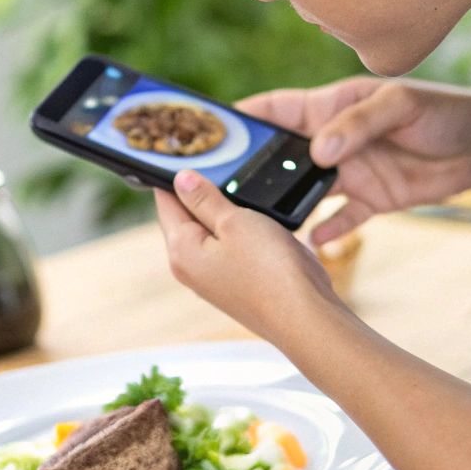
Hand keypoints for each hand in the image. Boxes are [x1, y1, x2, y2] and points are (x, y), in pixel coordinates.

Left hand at [155, 170, 341, 341]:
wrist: (305, 317)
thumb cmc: (270, 270)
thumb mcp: (235, 221)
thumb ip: (205, 200)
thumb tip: (181, 179)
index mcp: (181, 250)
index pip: (165, 201)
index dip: (173, 175)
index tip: (186, 152)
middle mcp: (190, 267)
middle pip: (185, 217)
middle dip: (198, 191)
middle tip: (219, 162)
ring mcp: (213, 278)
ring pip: (209, 231)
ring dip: (222, 209)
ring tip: (240, 185)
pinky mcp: (236, 282)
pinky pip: (229, 246)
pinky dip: (238, 229)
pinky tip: (256, 216)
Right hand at [239, 78, 470, 244]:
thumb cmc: (443, 112)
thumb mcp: (401, 106)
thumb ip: (358, 124)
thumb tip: (318, 150)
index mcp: (332, 106)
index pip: (276, 109)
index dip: (243, 118)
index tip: (212, 132)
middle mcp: (333, 140)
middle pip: (281, 154)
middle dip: (252, 168)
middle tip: (220, 188)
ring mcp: (350, 172)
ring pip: (303, 189)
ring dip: (282, 203)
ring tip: (254, 222)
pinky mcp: (370, 200)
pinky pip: (338, 220)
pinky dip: (324, 232)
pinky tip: (308, 245)